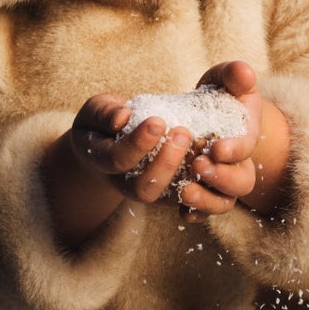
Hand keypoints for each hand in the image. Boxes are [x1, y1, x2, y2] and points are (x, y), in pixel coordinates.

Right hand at [64, 93, 194, 206]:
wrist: (108, 146)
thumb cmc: (103, 124)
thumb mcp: (96, 111)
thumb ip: (105, 113)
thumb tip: (122, 117)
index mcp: (101, 161)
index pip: (117, 159)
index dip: (137, 143)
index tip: (157, 121)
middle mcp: (123, 184)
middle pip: (144, 187)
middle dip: (165, 162)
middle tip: (183, 133)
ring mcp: (147, 191)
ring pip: (166, 196)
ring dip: (185, 173)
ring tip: (199, 143)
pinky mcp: (168, 194)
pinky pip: (186, 198)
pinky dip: (201, 184)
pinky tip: (212, 158)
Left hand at [179, 60, 288, 222]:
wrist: (202, 114)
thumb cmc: (217, 94)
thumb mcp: (224, 79)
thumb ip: (234, 75)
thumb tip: (244, 73)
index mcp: (244, 137)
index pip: (246, 147)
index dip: (234, 150)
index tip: (217, 147)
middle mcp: (236, 165)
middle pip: (242, 183)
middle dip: (221, 177)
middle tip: (198, 165)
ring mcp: (217, 183)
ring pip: (222, 203)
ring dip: (205, 200)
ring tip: (185, 189)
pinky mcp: (198, 193)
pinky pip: (200, 214)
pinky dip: (192, 214)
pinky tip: (180, 209)